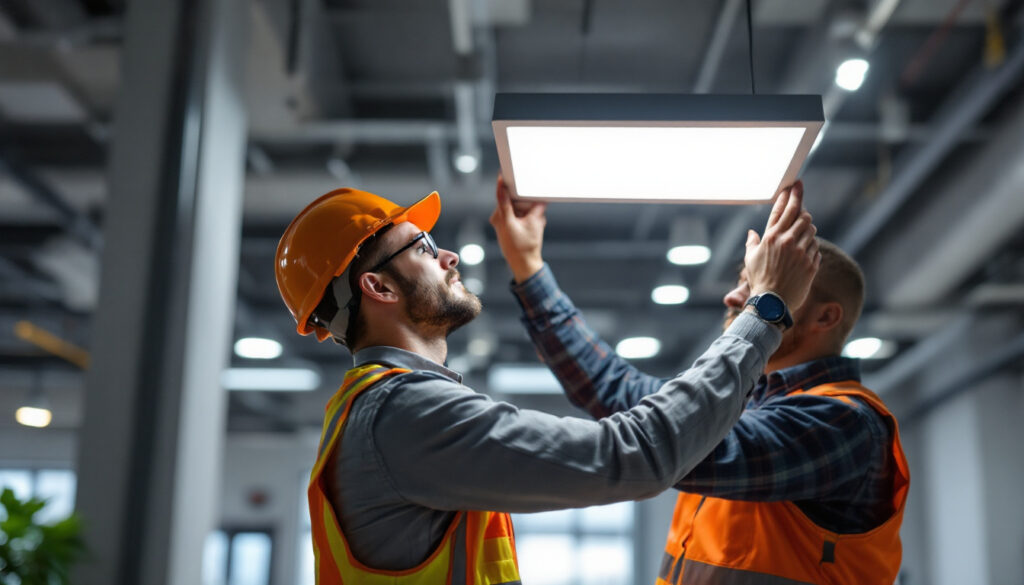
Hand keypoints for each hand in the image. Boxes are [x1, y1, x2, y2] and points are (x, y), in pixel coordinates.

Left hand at [489, 174, 546, 282]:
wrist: (523, 264)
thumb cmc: (526, 246)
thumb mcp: (536, 224)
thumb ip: (538, 208)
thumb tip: (543, 198)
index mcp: (503, 217)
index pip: (502, 195)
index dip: (502, 182)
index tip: (502, 172)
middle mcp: (498, 218)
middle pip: (510, 200)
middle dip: (524, 202)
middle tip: (534, 205)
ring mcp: (499, 223)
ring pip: (514, 208)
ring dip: (525, 211)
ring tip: (534, 221)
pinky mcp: (503, 226)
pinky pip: (513, 215)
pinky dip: (523, 216)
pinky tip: (530, 224)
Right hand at [743, 181, 819, 309]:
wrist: (772, 304)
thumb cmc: (759, 281)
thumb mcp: (750, 260)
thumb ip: (752, 243)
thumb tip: (752, 233)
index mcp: (771, 237)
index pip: (782, 209)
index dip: (790, 194)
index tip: (795, 185)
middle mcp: (787, 241)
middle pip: (802, 214)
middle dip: (803, 209)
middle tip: (801, 208)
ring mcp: (801, 252)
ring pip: (811, 230)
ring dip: (807, 230)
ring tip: (800, 237)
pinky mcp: (811, 264)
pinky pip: (816, 248)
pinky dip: (811, 248)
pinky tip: (804, 254)